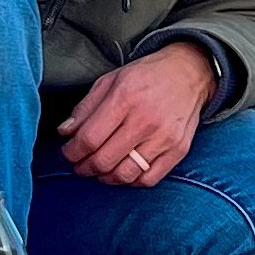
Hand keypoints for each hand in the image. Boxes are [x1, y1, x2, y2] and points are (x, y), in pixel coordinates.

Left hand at [57, 43, 217, 185]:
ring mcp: (164, 137)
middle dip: (84, 167)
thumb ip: (86, 108)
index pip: (89, 139)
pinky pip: (149, 179)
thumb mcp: (110, 80)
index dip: (71, 152)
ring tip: (100, 170)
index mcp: (125, 98)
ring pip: (125, 175)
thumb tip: (65, 132)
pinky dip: (132, 181)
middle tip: (80, 165)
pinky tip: (124, 170)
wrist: (188, 73)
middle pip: (104, 160)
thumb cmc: (147, 76)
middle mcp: (145, 120)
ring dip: (105, 177)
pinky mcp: (178, 149)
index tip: (68, 153)